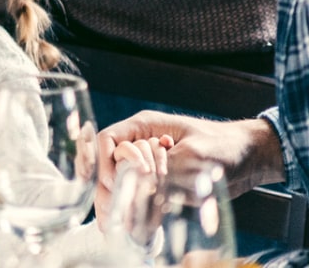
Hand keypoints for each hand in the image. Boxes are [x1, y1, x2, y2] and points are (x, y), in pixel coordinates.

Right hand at [96, 113, 283, 219]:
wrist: (251, 158)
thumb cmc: (225, 146)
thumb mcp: (193, 155)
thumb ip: (165, 170)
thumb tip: (143, 189)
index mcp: (144, 127)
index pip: (109, 139)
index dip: (104, 159)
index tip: (111, 182)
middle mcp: (142, 145)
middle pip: (110, 164)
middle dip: (109, 187)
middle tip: (112, 213)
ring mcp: (150, 164)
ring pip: (122, 182)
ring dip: (121, 202)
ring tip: (118, 226)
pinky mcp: (160, 183)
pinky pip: (140, 195)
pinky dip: (138, 210)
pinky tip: (138, 227)